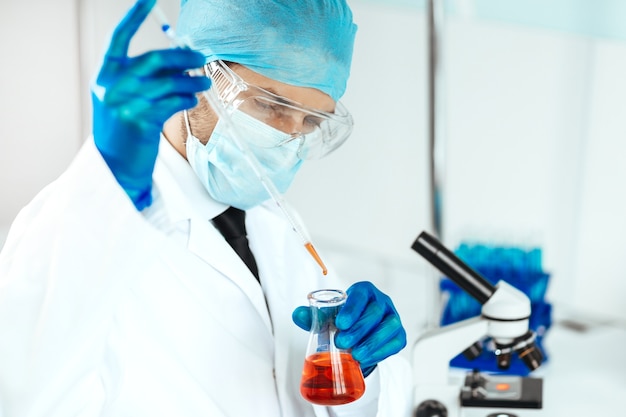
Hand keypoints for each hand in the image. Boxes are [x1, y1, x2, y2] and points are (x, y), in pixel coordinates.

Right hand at [92, 0, 210, 209]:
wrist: (114, 165)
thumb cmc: (124, 129)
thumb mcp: (123, 97)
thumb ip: (143, 77)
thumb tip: (180, 60)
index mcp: (106, 73)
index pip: (119, 37)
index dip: (134, 15)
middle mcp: (112, 84)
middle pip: (154, 59)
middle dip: (182, 56)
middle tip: (201, 58)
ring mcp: (125, 102)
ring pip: (169, 82)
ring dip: (192, 80)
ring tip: (204, 82)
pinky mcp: (141, 120)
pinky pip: (174, 102)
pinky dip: (188, 98)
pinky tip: (193, 100)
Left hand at [292, 281, 406, 376]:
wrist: (358, 336)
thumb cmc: (343, 321)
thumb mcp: (327, 317)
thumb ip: (312, 316)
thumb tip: (297, 314)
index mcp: (364, 291)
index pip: (361, 294)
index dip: (352, 308)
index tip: (340, 323)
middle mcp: (381, 302)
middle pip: (374, 312)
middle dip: (358, 329)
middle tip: (341, 343)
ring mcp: (393, 318)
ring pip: (388, 326)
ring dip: (371, 342)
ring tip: (355, 355)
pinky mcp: (399, 335)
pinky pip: (395, 342)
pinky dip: (381, 352)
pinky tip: (366, 359)